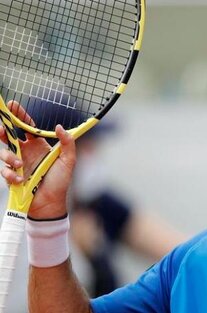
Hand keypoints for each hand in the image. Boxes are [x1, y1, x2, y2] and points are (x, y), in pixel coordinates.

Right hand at [0, 101, 76, 218]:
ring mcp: (18, 164)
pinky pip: (5, 171)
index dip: (19, 116)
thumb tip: (59, 127)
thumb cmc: (60, 181)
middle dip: (3, 130)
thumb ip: (67, 143)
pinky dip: (11, 174)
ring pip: (4, 152)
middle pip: (10, 136)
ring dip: (9, 157)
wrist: (51, 204)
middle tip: (2, 129)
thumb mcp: (68, 161)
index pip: (27, 127)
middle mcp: (26, 152)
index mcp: (39, 146)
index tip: (12, 105)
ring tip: (20, 165)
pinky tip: (21, 179)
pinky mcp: (12, 176)